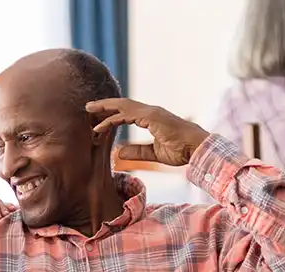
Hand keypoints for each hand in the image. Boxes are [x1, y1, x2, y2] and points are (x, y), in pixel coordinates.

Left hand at [88, 98, 209, 166]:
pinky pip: (126, 116)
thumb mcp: (154, 153)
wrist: (197, 148)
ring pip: (121, 106)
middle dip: (104, 106)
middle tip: (88, 108)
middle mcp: (150, 111)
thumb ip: (137, 152)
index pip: (127, 112)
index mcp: (151, 117)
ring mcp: (150, 112)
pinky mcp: (150, 117)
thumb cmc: (182, 151)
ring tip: (88, 110)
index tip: (98, 119)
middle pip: (122, 105)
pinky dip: (111, 120)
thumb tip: (119, 153)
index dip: (112, 114)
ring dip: (104, 108)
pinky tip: (100, 126)